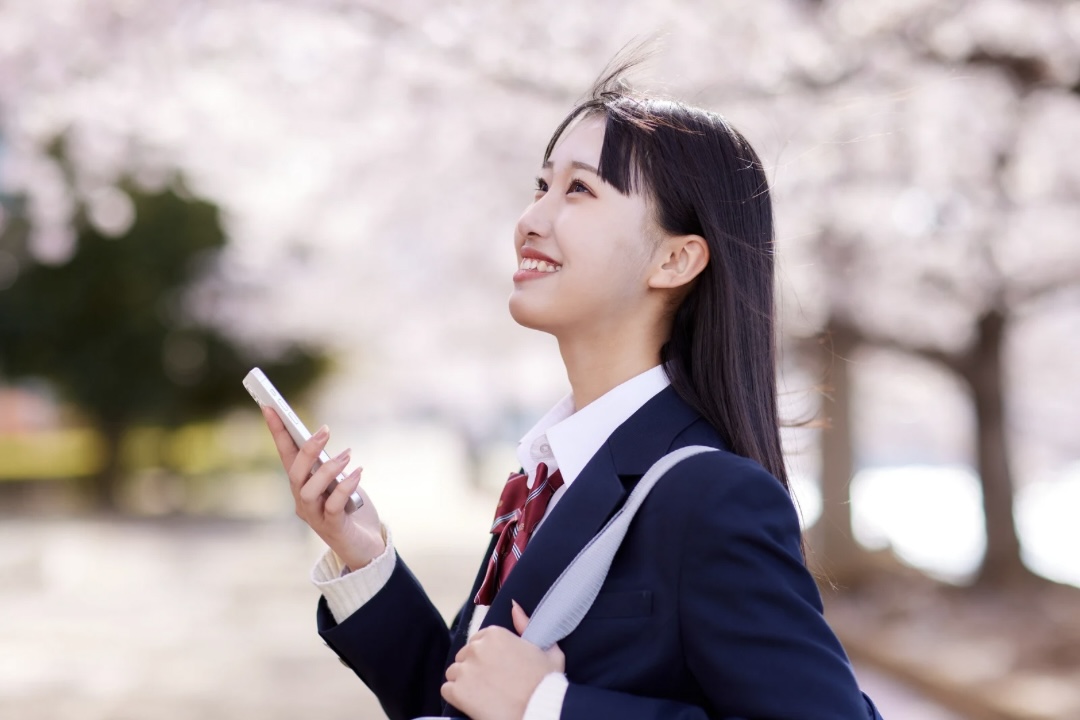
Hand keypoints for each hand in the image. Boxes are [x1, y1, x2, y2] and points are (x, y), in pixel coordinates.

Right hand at [262, 406, 384, 568]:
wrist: (366, 546)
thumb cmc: (352, 509)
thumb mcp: (339, 481)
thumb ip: (330, 465)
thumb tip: (323, 439)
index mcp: (302, 485)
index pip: (286, 455)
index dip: (277, 431)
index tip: (270, 406)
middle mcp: (302, 501)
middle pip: (295, 472)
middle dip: (307, 449)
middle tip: (326, 430)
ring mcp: (315, 515)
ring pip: (309, 490)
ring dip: (328, 469)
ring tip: (348, 454)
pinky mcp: (333, 527)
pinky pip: (334, 505)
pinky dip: (345, 487)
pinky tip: (358, 473)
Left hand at [441, 600, 565, 719]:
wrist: (540, 710)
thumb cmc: (546, 683)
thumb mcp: (546, 648)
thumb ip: (526, 623)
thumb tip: (514, 606)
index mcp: (495, 634)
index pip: (478, 641)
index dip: (487, 656)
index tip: (497, 669)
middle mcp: (477, 648)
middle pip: (465, 656)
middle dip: (474, 668)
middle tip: (492, 683)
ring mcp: (465, 670)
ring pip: (454, 672)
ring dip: (464, 682)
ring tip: (483, 694)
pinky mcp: (457, 691)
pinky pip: (447, 690)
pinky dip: (457, 697)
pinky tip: (474, 703)